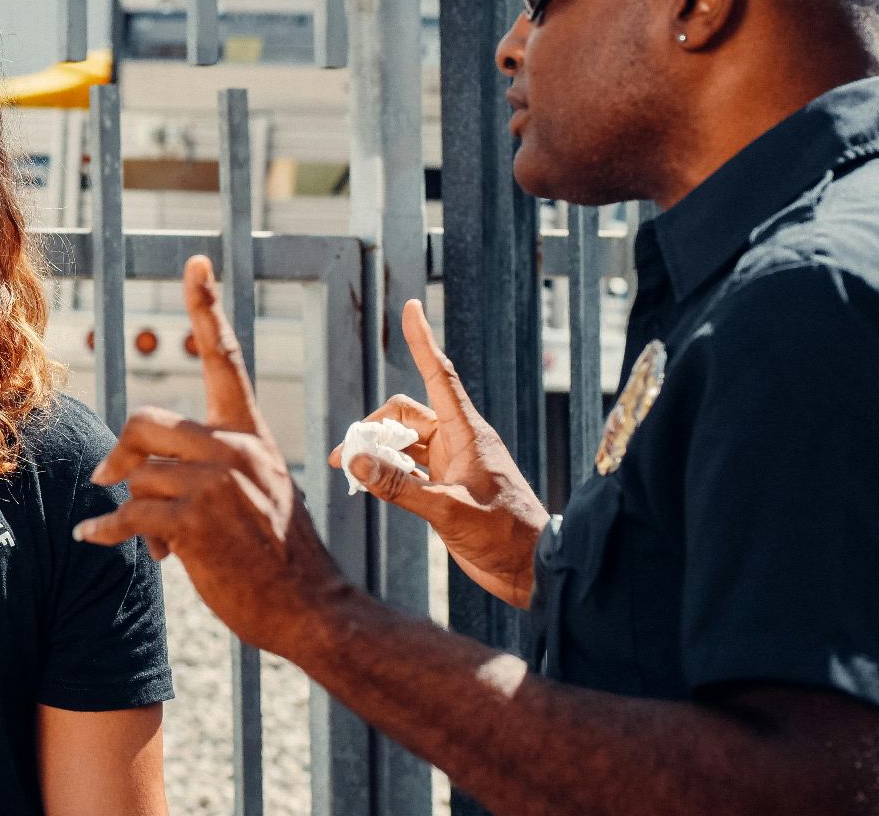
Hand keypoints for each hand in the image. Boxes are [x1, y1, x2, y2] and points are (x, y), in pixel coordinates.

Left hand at [73, 256, 352, 655]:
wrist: (309, 606)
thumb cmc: (278, 556)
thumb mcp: (257, 494)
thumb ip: (209, 471)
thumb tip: (139, 477)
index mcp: (251, 435)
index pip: (226, 358)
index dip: (207, 307)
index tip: (196, 262)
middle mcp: (235, 449)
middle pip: (147, 421)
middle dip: (121, 453)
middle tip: (107, 477)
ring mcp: (217, 483)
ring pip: (137, 475)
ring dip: (130, 510)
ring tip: (153, 540)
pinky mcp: (197, 521)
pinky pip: (128, 513)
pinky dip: (105, 529)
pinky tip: (94, 537)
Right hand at [328, 299, 546, 608]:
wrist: (531, 570)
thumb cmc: (503, 536)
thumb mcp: (446, 512)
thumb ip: (399, 487)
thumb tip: (356, 462)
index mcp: (468, 434)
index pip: (440, 376)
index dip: (423, 341)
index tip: (412, 308)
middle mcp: (459, 441)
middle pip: (406, 414)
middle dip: (373, 427)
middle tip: (346, 458)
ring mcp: (453, 463)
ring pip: (404, 441)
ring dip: (377, 452)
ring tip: (351, 474)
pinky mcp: (448, 486)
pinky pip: (409, 467)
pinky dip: (388, 472)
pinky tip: (371, 487)